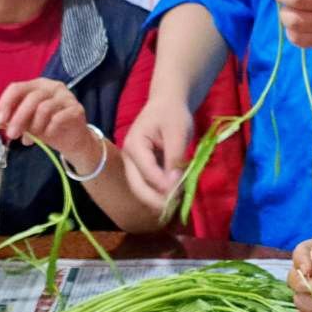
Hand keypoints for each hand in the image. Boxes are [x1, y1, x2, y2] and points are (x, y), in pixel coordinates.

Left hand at [0, 79, 99, 171]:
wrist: (72, 139)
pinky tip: (48, 136)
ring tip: (32, 139)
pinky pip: (58, 118)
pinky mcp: (76, 109)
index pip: (17, 88)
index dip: (5, 104)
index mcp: (37, 85)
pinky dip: (48, 130)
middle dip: (18, 118)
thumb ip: (14, 119)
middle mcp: (52, 86)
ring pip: (44, 108)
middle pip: (31, 98)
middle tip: (12, 135)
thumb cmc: (47, 127)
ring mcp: (66, 97)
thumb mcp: (27, 122)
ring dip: (34, 127)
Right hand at [120, 96, 194, 211]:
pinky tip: (175, 196)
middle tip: (178, 207)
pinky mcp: (141, 168)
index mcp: (134, 146)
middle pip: (138, 187)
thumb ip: (175, 157)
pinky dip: (160, 193)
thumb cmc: (172, 114)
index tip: (183, 191)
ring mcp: (133, 164)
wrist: (168, 104)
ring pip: (142, 189)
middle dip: (157, 200)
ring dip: (158, 199)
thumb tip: (174, 183)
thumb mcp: (178, 132)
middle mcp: (129, 158)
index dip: (165, 186)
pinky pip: (148, 185)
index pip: (147, 173)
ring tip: (178, 203)